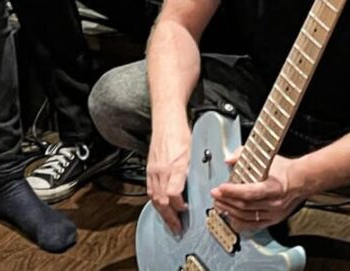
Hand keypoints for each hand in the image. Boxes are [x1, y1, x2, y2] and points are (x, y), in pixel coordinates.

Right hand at [147, 120, 191, 235]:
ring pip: (154, 197)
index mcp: (175, 167)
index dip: (178, 207)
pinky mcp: (149, 168)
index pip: (173, 195)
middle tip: (176, 228)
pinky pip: (150, 190)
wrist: (166, 120)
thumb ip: (194, 171)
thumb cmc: (180, 133)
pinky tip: (161, 205)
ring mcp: (153, 170)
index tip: (185, 212)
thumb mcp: (194, 153)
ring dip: (162, 212)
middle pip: (161, 201)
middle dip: (169, 217)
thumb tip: (200, 187)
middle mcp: (161, 171)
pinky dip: (156, 201)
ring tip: (169, 221)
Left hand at [209, 154, 306, 231]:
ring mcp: (274, 213)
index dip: (233, 191)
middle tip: (215, 194)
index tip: (220, 188)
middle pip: (245, 206)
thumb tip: (229, 159)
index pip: (249, 192)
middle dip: (226, 200)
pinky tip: (230, 216)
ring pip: (247, 216)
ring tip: (219, 204)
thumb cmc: (284, 169)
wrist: (301, 180)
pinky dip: (240, 222)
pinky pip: (253, 224)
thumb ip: (244, 155)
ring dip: (230, 211)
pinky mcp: (273, 220)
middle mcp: (274, 203)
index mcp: (274, 187)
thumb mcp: (266, 157)